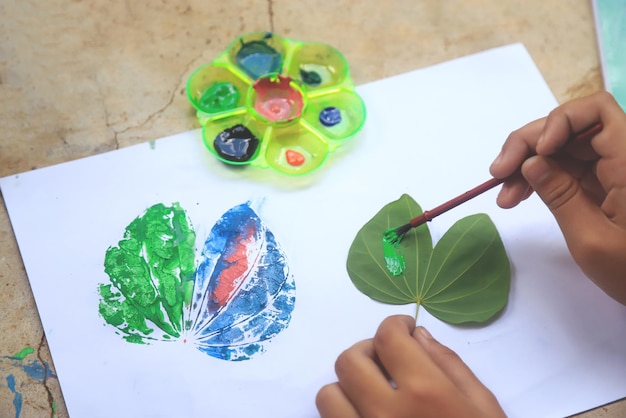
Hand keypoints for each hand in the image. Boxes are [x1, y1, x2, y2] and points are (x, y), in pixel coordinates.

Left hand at [316, 315, 504, 417]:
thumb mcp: (484, 408)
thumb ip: (450, 365)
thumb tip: (418, 336)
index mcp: (425, 393)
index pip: (387, 337)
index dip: (394, 325)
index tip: (403, 329)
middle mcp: (386, 414)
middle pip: (349, 361)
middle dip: (368, 351)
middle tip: (387, 359)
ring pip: (328, 396)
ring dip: (348, 388)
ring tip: (373, 394)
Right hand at [490, 91, 625, 303]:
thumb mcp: (592, 240)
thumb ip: (560, 196)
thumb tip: (531, 162)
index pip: (596, 111)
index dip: (561, 121)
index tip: (537, 153)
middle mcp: (624, 157)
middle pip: (572, 127)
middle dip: (530, 144)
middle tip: (497, 174)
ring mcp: (613, 170)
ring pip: (563, 148)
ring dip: (528, 163)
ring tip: (504, 194)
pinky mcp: (605, 185)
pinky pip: (567, 168)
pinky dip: (540, 178)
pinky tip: (517, 195)